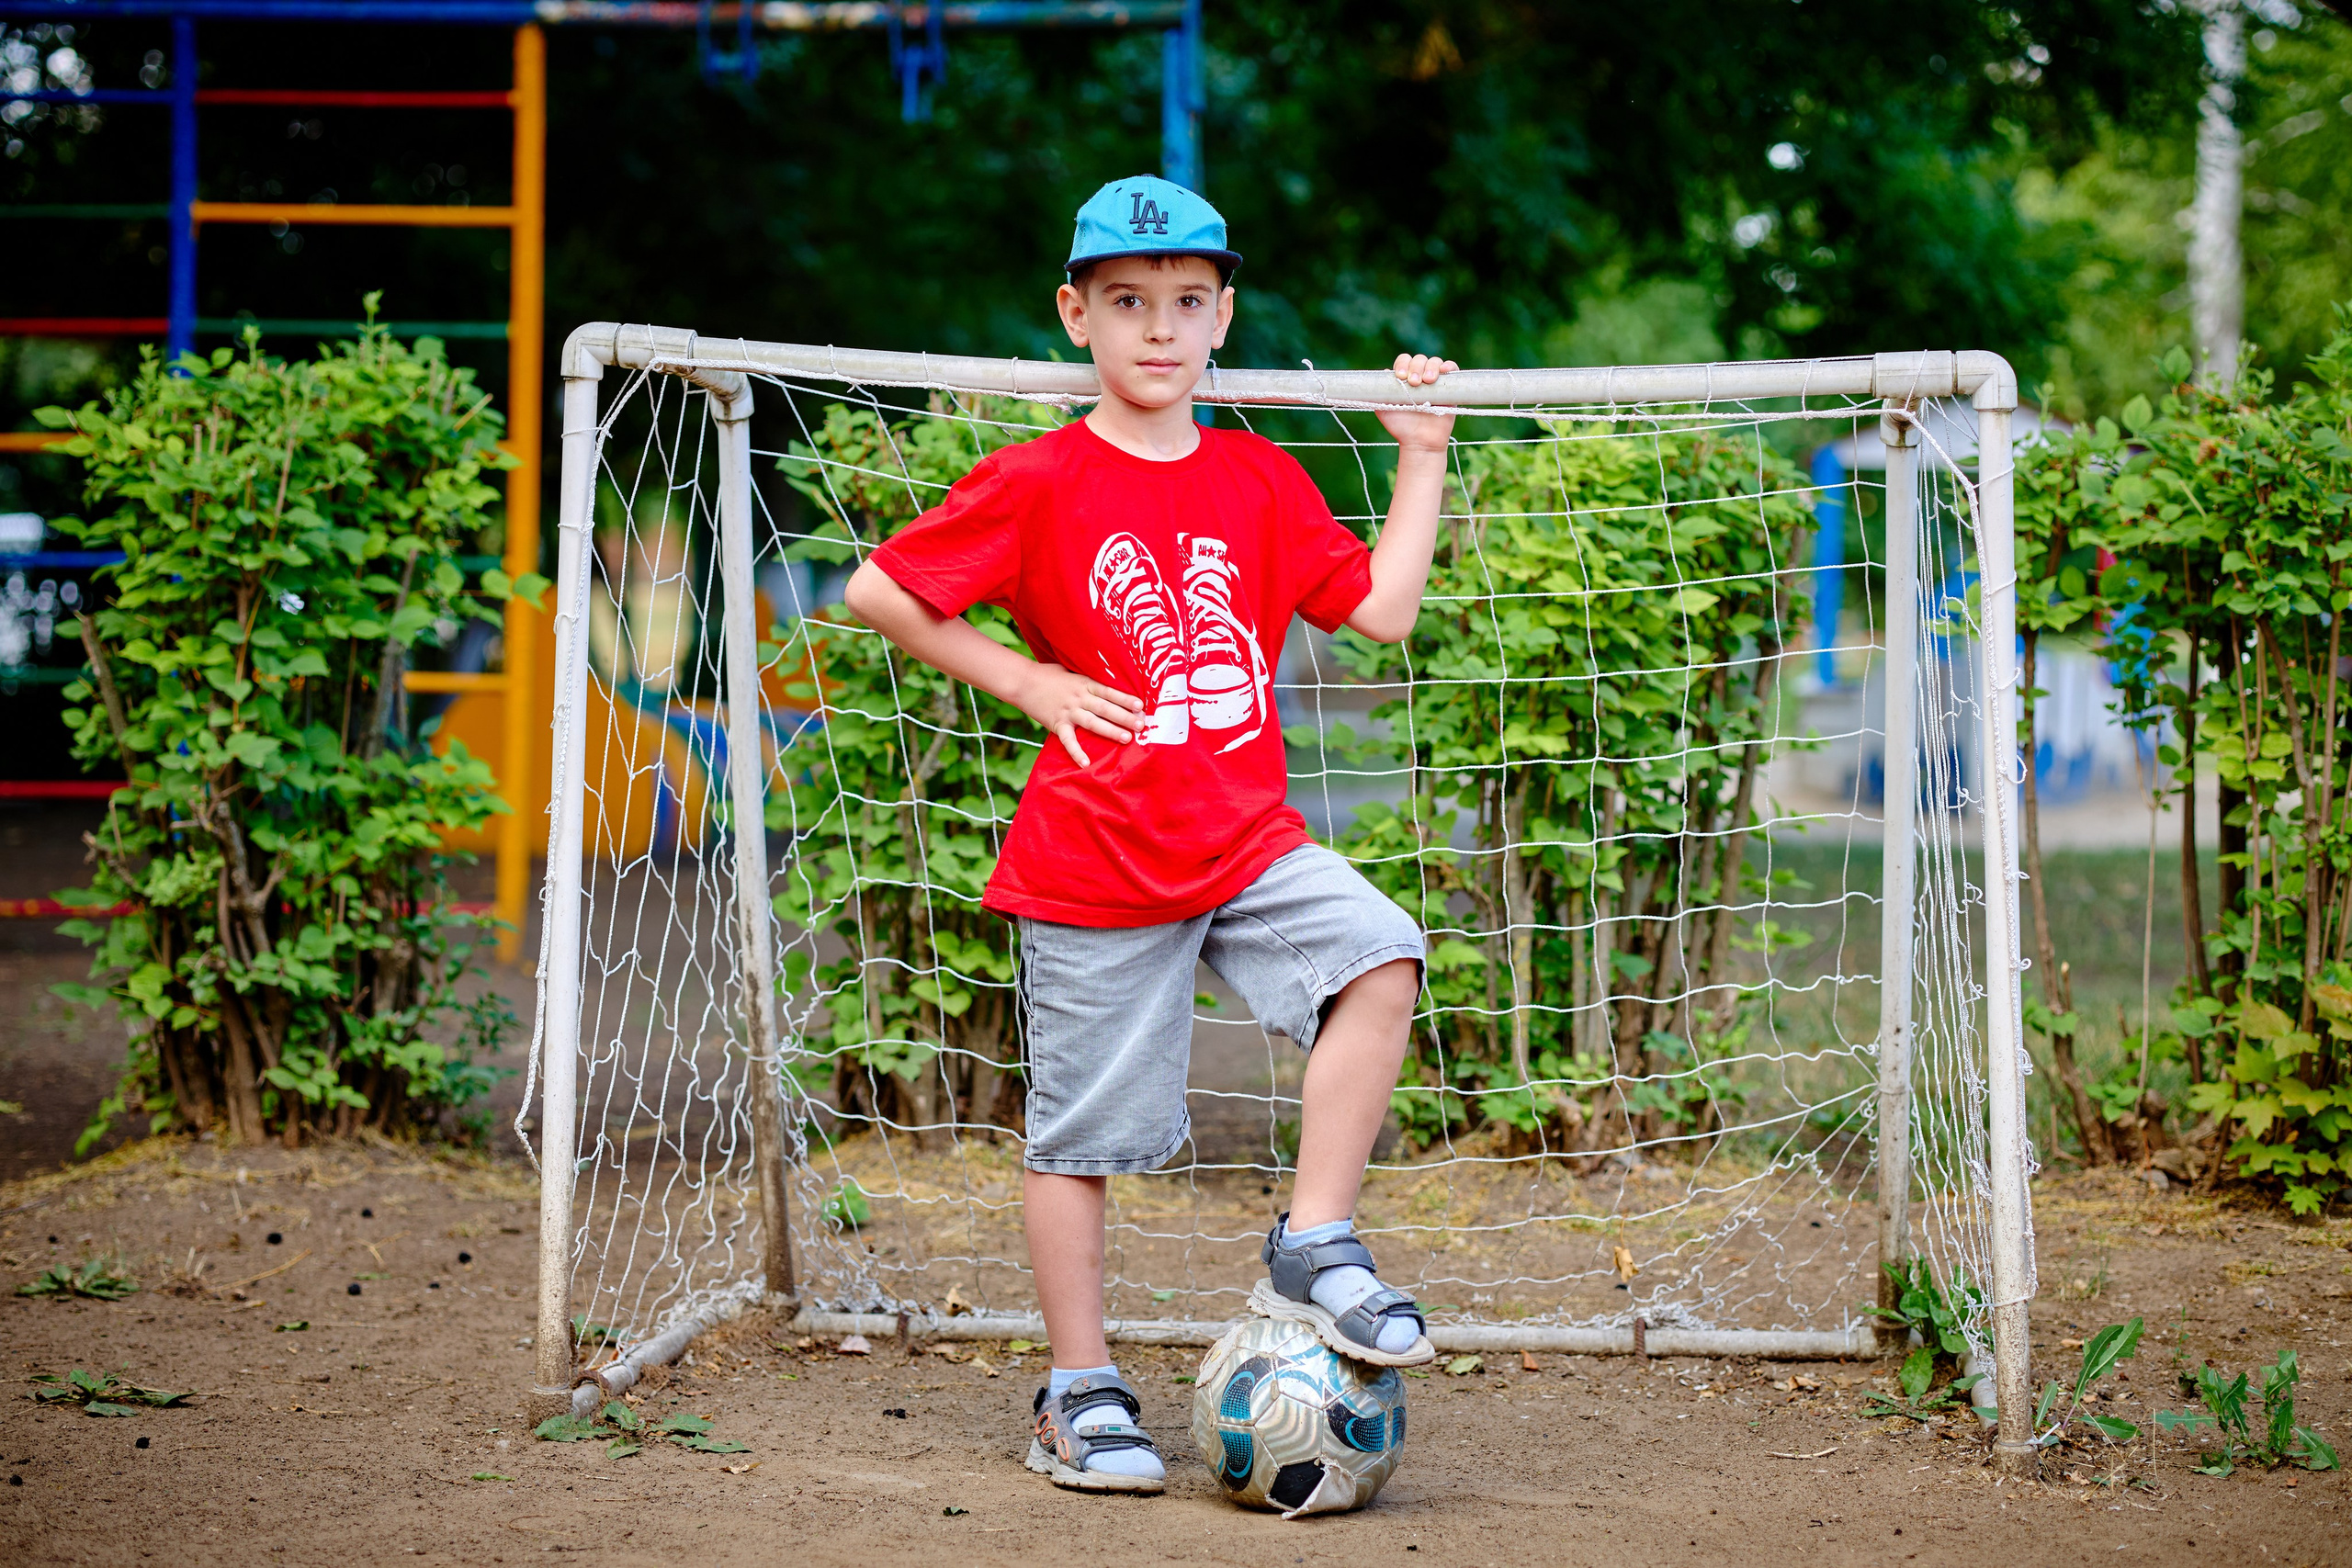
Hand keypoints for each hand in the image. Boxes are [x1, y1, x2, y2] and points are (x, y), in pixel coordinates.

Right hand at [1015, 662, 1144, 766]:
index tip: (1141, 705)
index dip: (1125, 698)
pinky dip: (1076, 752)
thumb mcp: (1072, 670)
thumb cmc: (1050, 675)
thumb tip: (1110, 682)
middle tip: (1141, 725)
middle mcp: (1078, 697)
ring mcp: (1067, 711)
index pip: (1109, 691)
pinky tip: (1086, 762)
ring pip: (1093, 722)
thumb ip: (1089, 679)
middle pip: (1105, 708)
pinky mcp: (1056, 724)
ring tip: (1126, 739)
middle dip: (1124, 717)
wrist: (1023, 681)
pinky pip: (1068, 740)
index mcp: (1084, 683)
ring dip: (1110, 731)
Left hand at [1379, 352, 1459, 453]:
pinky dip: (1450, 366)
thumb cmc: (1401, 428)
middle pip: (1419, 359)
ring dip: (1430, 367)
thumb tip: (1384, 372)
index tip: (1401, 376)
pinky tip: (1445, 370)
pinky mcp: (1450, 389)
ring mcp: (1435, 382)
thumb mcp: (1384, 411)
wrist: (1420, 442)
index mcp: (1404, 380)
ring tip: (1428, 381)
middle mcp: (1420, 378)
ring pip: (1434, 362)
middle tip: (1414, 383)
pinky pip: (1453, 370)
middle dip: (1416, 367)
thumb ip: (1379, 394)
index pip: (1404, 361)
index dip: (1403, 364)